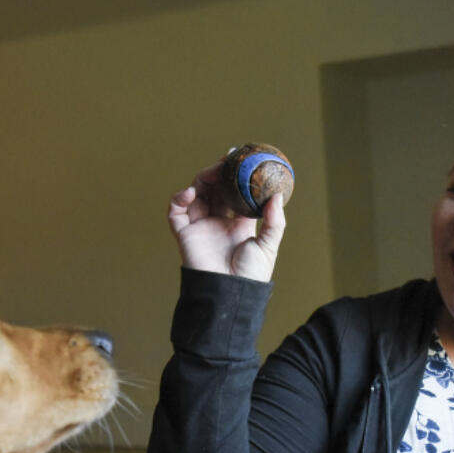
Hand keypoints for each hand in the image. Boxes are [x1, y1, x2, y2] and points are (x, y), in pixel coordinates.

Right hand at [167, 155, 286, 282]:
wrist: (231, 293)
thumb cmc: (250, 275)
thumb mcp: (268, 245)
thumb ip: (274, 221)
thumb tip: (277, 195)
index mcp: (237, 223)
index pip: (233, 193)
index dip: (233, 176)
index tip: (238, 158)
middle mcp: (217, 222)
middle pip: (213, 189)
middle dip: (217, 173)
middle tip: (225, 162)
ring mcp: (200, 227)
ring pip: (195, 195)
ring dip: (201, 180)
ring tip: (211, 173)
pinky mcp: (185, 234)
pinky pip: (176, 212)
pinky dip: (180, 198)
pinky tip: (191, 192)